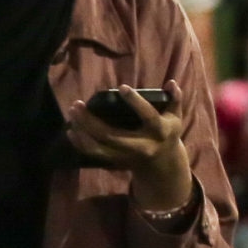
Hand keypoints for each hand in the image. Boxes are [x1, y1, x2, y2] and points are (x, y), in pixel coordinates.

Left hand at [67, 82, 194, 213]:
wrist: (162, 164)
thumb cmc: (167, 133)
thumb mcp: (176, 117)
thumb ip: (174, 99)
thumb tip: (170, 83)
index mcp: (158, 131)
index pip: (148, 115)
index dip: (135, 102)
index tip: (121, 87)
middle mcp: (141, 146)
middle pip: (112, 135)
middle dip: (92, 121)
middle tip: (78, 103)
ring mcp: (126, 156)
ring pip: (99, 147)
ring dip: (82, 131)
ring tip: (73, 113)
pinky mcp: (116, 162)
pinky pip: (95, 154)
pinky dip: (81, 143)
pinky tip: (71, 130)